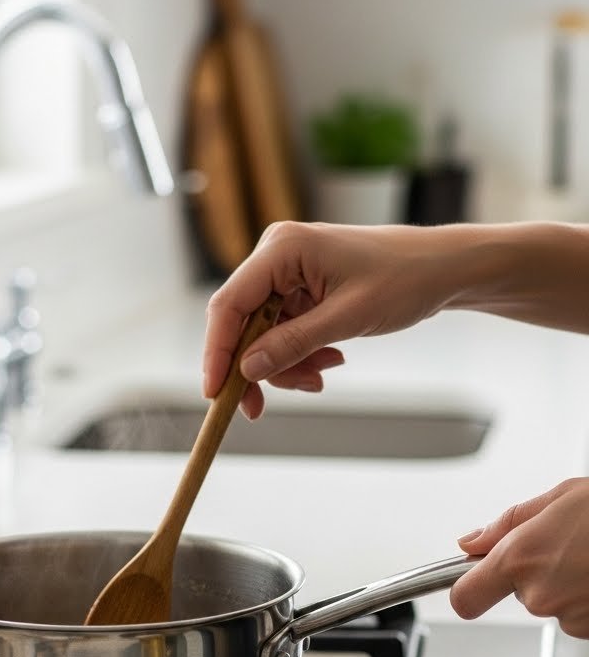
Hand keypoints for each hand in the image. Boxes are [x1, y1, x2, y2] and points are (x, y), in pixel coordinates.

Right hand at [203, 221, 451, 417]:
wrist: (441, 269)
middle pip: (242, 323)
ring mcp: (288, 273)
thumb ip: (294, 344)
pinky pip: (284, 332)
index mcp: (282, 248)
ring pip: (262, 334)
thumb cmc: (404, 280)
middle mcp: (277, 256)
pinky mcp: (300, 289)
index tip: (215, 394)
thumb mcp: (348, 318)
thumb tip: (247, 370)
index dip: (217, 351)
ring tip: (322, 376)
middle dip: (258, 366)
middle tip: (262, 408)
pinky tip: (330, 359)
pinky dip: (301, 354)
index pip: (230, 304)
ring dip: (286, 364)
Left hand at [453, 479, 588, 637]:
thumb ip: (509, 523)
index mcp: (520, 558)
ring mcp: (569, 617)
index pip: (465, 597)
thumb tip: (472, 541)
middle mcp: (540, 595)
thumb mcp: (561, 497)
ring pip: (553, 604)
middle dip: (536, 571)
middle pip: (518, 593)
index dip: (466, 589)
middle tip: (569, 544)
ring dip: (568, 584)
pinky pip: (579, 616)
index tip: (472, 582)